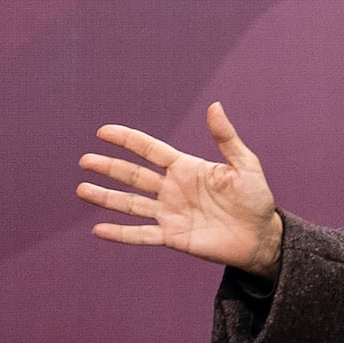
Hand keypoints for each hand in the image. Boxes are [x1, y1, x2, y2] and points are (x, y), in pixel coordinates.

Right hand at [78, 102, 283, 279]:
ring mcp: (170, 213)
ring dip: (106, 197)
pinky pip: (142, 234)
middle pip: (134, 175)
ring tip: (82, 189)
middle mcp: (173, 189)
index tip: (103, 132)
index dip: (128, 140)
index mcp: (187, 168)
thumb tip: (214, 106)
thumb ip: (226, 138)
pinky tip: (99, 229)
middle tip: (84, 160)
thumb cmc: (255, 198)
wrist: (261, 235)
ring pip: (131, 204)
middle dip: (109, 167)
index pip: (151, 150)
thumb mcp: (245, 164)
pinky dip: (121, 233)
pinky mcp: (173, 236)